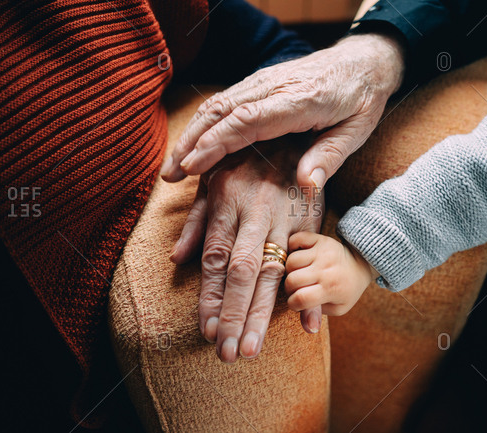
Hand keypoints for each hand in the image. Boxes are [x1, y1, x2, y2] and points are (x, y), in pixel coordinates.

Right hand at [160, 33, 403, 190]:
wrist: (363, 61)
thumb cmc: (362, 99)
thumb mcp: (356, 131)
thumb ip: (329, 157)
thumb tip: (306, 186)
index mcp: (299, 101)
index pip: (248, 121)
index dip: (216, 144)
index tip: (193, 167)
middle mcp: (275, 87)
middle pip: (222, 112)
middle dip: (191, 143)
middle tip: (170, 174)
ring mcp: (264, 81)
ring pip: (217, 104)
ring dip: (191, 133)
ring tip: (172, 165)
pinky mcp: (259, 82)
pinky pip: (225, 101)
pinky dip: (204, 122)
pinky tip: (192, 142)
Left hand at [170, 138, 323, 362]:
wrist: (291, 132)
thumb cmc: (246, 160)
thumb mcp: (213, 181)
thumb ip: (197, 221)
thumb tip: (177, 258)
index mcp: (227, 202)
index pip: (216, 259)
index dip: (211, 297)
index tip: (208, 330)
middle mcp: (255, 212)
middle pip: (243, 271)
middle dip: (234, 315)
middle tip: (229, 354)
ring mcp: (284, 218)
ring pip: (273, 272)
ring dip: (262, 313)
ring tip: (251, 348)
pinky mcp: (309, 220)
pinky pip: (308, 262)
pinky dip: (309, 293)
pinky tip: (307, 325)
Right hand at [285, 232, 376, 315]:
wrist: (360, 264)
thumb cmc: (345, 290)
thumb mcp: (337, 308)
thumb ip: (318, 315)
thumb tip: (308, 328)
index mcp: (331, 288)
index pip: (301, 299)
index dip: (293, 304)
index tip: (297, 303)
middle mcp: (327, 269)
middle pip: (292, 280)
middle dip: (289, 288)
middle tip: (296, 288)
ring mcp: (323, 251)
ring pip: (291, 260)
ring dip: (290, 269)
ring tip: (297, 273)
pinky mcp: (320, 238)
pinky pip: (295, 240)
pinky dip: (292, 247)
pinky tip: (298, 256)